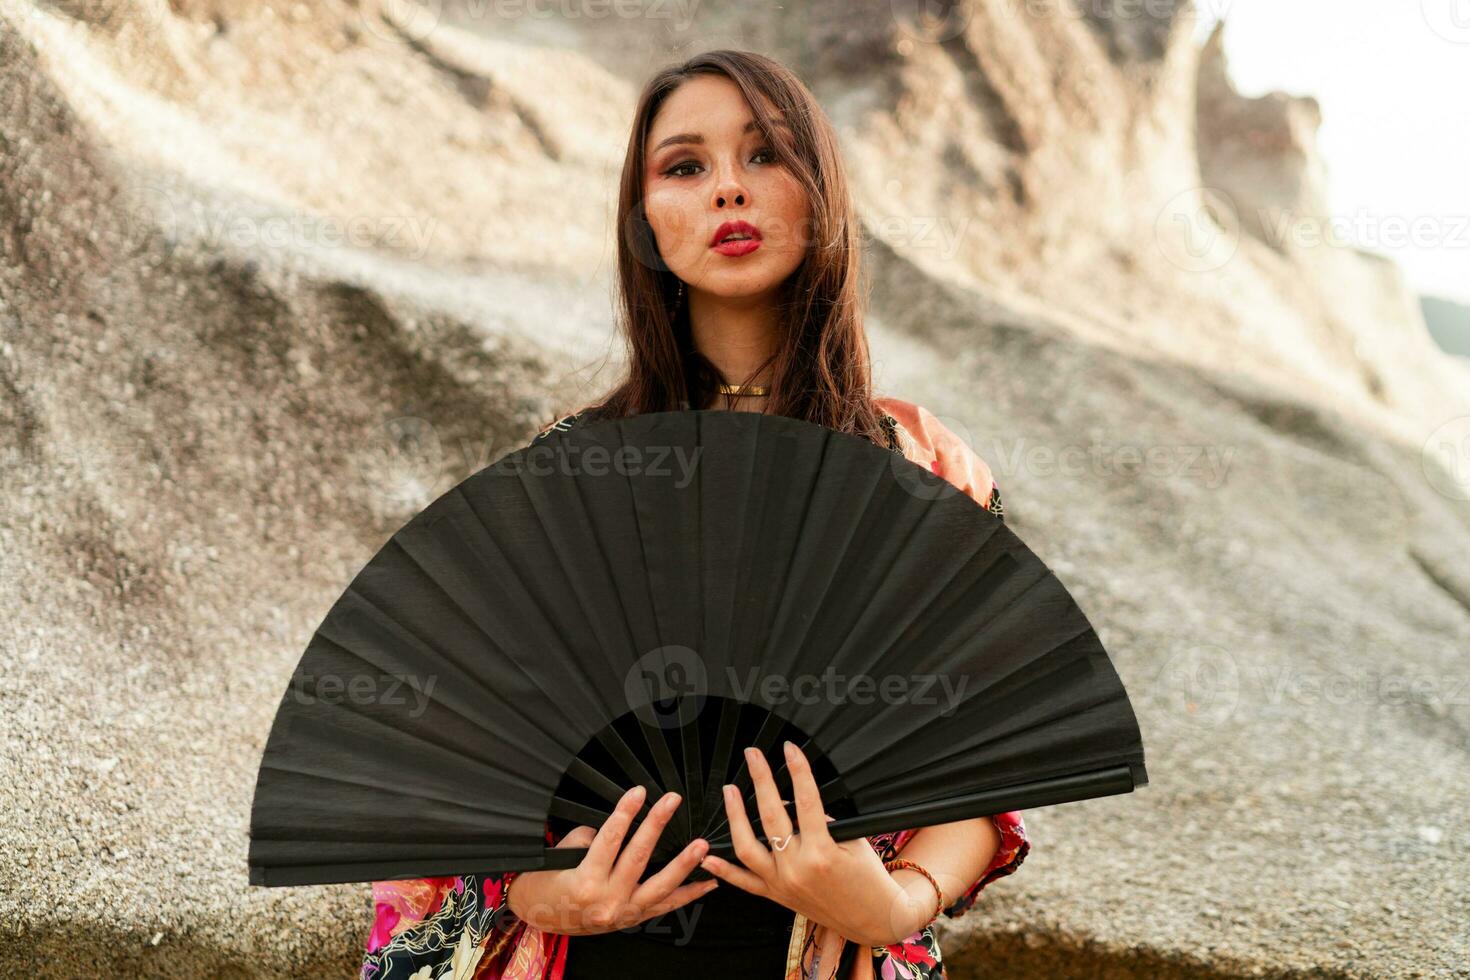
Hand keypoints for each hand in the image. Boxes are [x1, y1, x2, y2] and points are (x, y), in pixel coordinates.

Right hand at [507, 785, 717, 935]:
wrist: (542, 916)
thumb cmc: (548, 882)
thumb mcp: (562, 855)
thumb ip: (591, 839)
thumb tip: (619, 827)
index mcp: (586, 881)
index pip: (610, 838)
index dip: (626, 812)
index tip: (639, 791)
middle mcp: (607, 900)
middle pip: (638, 857)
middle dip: (657, 825)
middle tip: (672, 801)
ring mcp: (623, 913)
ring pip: (660, 887)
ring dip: (684, 864)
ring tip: (702, 845)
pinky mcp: (633, 919)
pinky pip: (666, 906)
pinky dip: (688, 894)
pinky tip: (707, 882)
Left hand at [697, 741, 918, 946]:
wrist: (874, 919)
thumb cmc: (869, 879)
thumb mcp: (854, 842)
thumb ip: (824, 822)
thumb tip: (797, 803)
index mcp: (822, 853)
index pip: (806, 802)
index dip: (798, 771)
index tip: (790, 749)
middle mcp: (798, 869)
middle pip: (771, 817)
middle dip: (760, 781)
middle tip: (753, 756)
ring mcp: (783, 885)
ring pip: (747, 849)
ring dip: (735, 817)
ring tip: (730, 791)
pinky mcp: (777, 897)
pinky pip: (745, 883)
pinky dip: (724, 871)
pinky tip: (707, 856)